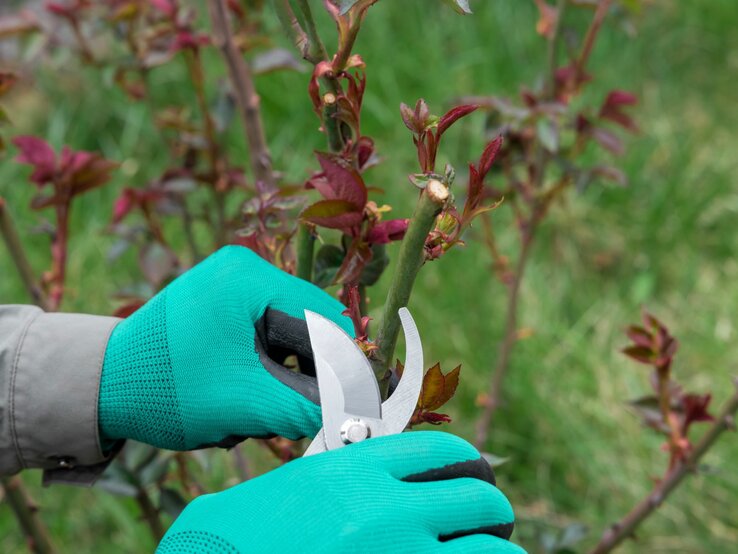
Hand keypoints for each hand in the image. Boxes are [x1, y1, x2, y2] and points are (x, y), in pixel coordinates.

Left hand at [98, 245, 351, 449]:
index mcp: (249, 278)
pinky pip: (264, 334)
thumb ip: (307, 408)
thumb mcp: (245, 401)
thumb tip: (360, 418)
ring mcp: (229, 284)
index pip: (321, 318)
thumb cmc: (169, 389)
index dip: (342, 364)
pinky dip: (265, 368)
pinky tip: (245, 394)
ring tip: (259, 408)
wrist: (102, 385)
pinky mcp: (220, 302)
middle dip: (306, 374)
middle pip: (305, 325)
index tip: (352, 403)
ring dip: (284, 375)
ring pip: (287, 334)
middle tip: (296, 413)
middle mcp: (242, 270)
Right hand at [157, 432, 525, 553]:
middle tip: (490, 523)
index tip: (473, 478)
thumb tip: (410, 468)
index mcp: (358, 470)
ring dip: (497, 551)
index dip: (469, 465)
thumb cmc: (251, 530)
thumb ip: (360, 472)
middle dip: (492, 511)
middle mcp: (385, 511)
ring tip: (491, 551)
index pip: (445, 453)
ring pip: (490, 550)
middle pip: (479, 499)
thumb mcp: (306, 482)